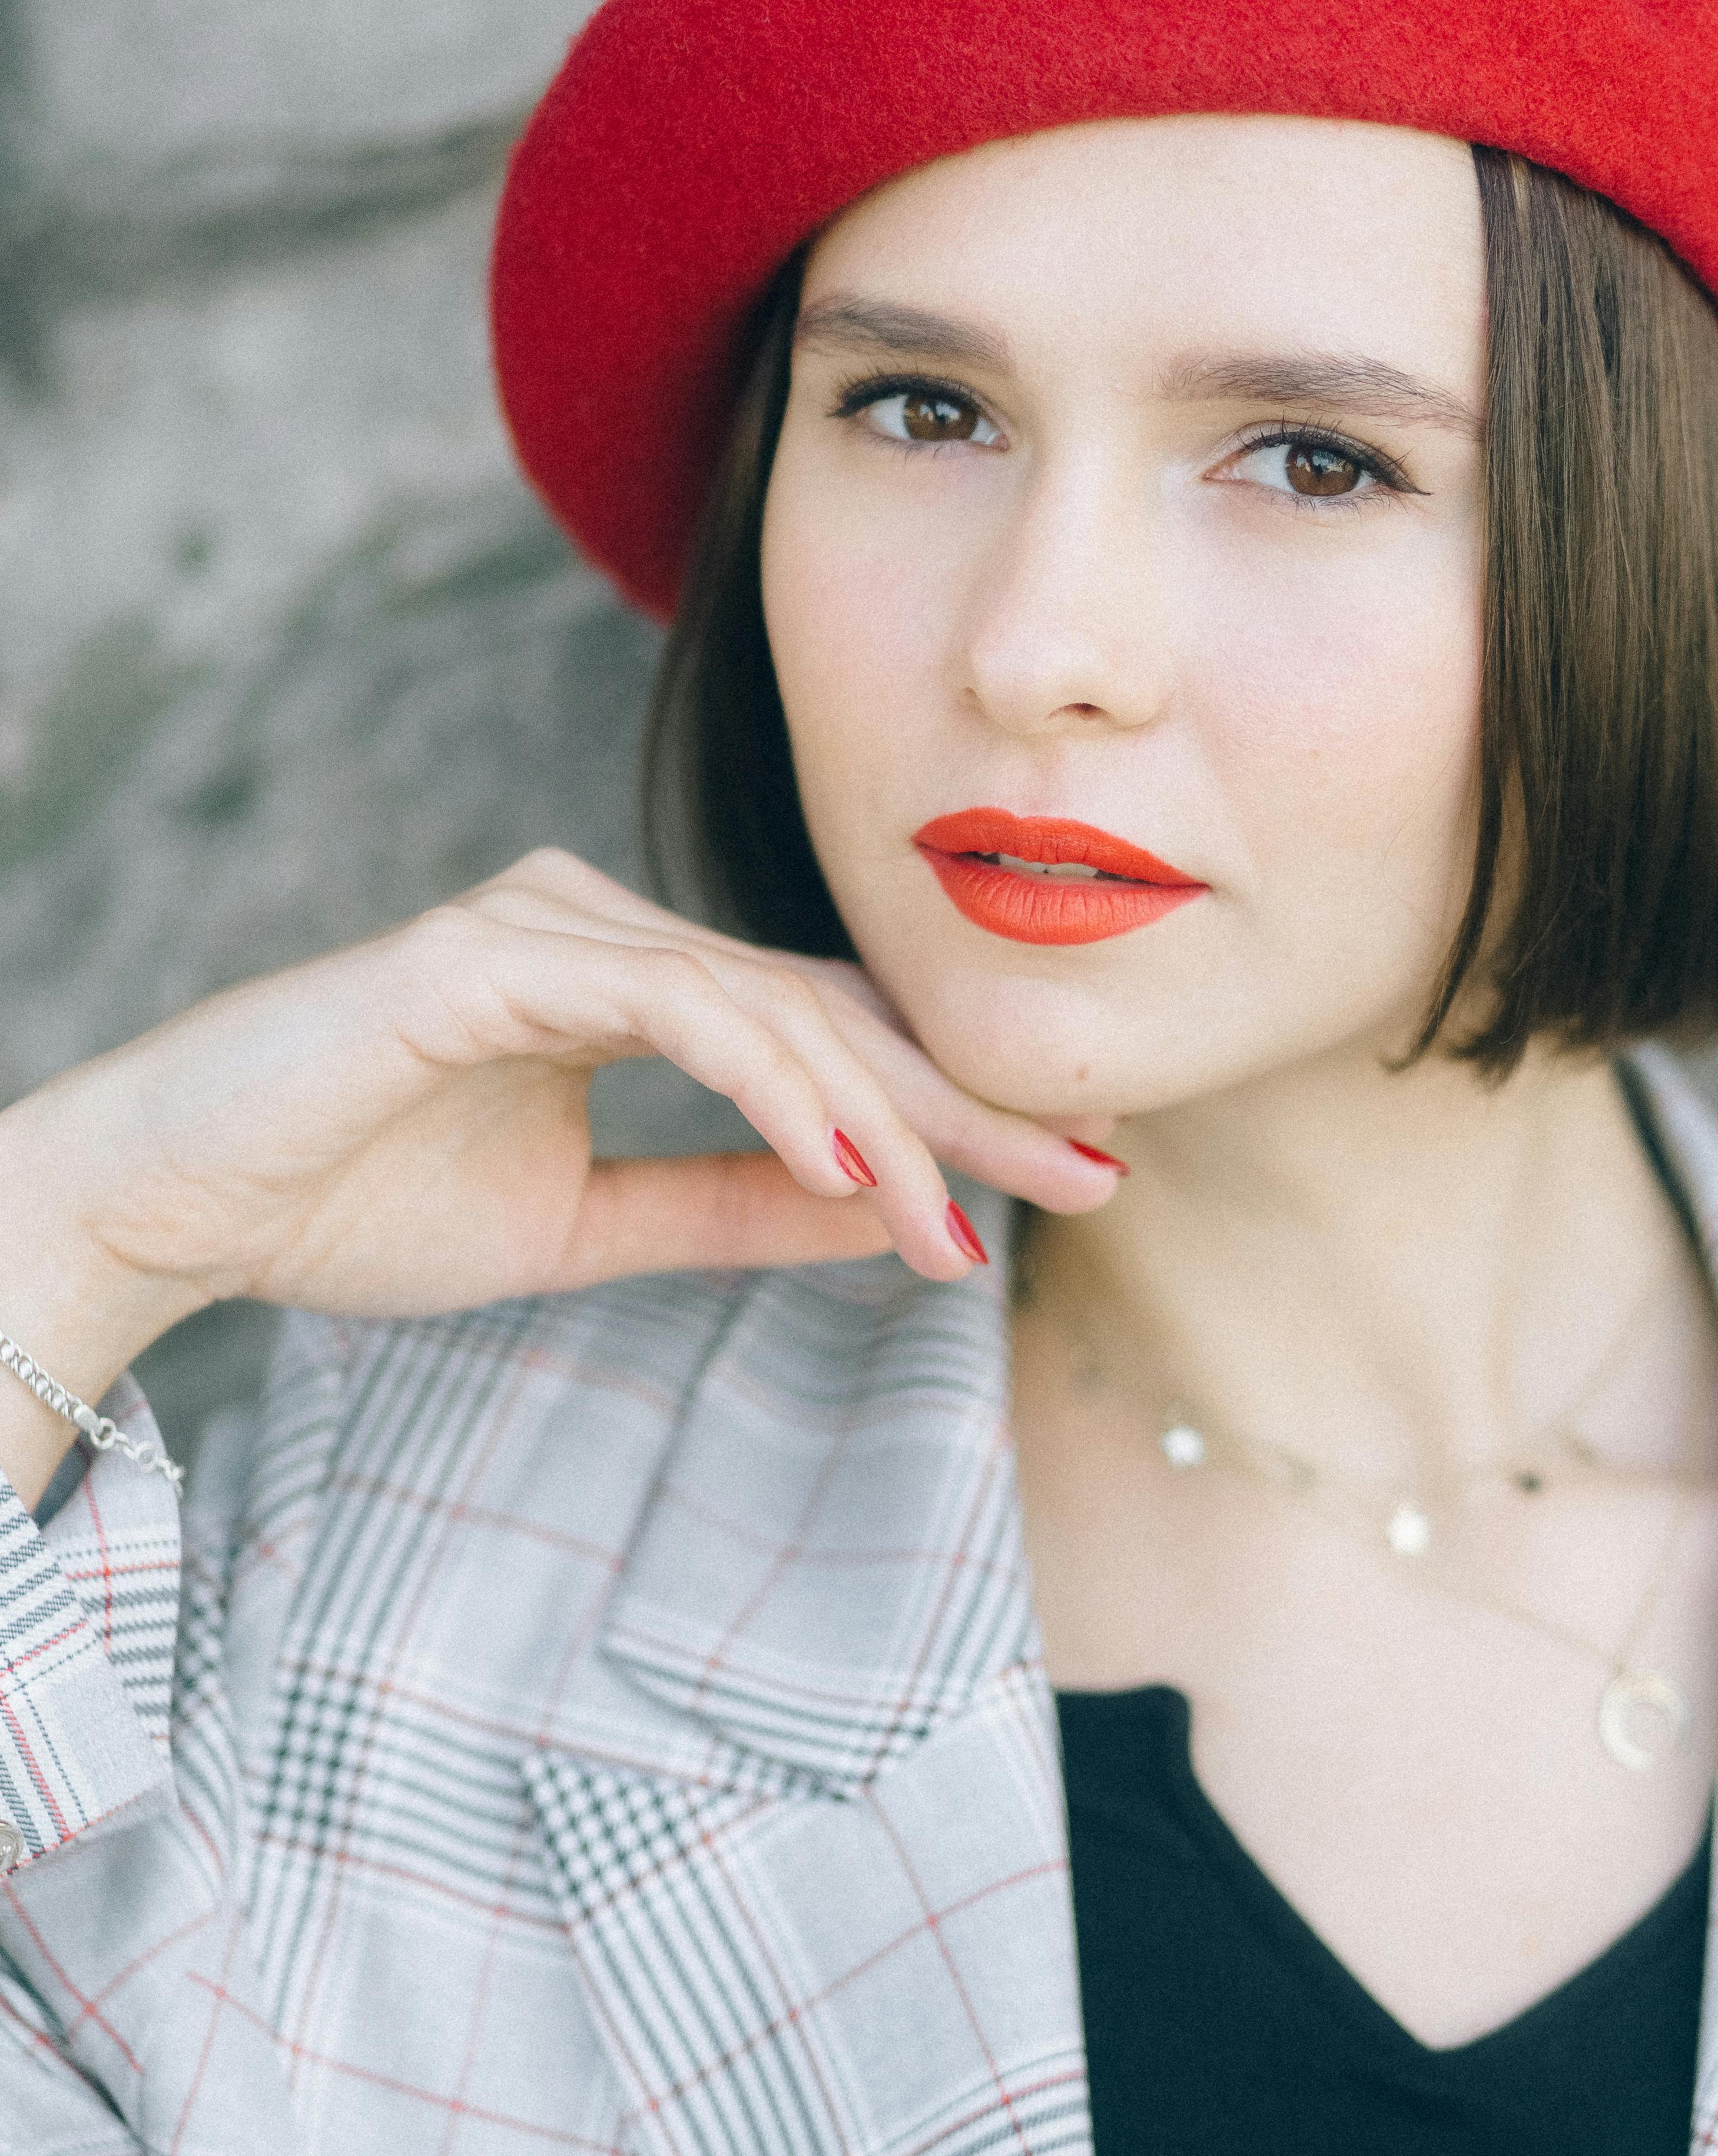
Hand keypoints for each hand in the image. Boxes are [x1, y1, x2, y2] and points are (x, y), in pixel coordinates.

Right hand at [0, 849, 1121, 1504]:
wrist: (180, 1206)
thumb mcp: (589, 1228)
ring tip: (960, 1224)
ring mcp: (548, 927)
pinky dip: (769, 1084)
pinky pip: (672, 1006)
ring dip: (879, 1121)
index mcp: (631, 983)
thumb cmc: (355, 1202)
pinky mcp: (490, 956)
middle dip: (967, 1104)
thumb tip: (883, 1209)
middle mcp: (605, 929)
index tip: (1074, 1175)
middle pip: (828, 1009)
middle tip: (1099, 1174)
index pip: (827, 1037)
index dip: (952, 1107)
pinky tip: (849, 1162)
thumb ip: (730, 1205)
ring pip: (767, 1006)